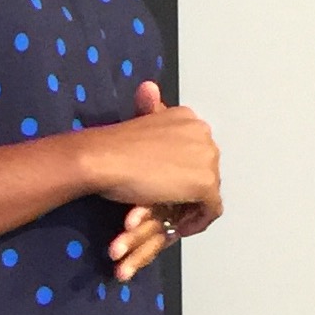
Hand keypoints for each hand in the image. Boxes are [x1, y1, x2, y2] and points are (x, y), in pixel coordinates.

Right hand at [92, 82, 221, 279]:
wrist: (103, 159)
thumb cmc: (112, 145)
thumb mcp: (136, 120)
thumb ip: (149, 109)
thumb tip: (149, 86)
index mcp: (189, 118)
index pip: (194, 152)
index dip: (182, 173)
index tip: (166, 189)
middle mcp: (204, 133)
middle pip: (205, 170)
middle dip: (189, 191)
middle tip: (170, 209)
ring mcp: (207, 159)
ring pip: (208, 191)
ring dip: (192, 207)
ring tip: (173, 220)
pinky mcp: (205, 184)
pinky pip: (211, 210)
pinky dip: (198, 222)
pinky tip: (180, 228)